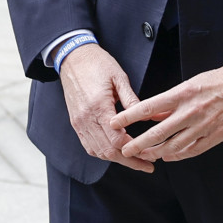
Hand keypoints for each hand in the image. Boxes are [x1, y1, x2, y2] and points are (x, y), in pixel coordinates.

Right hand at [59, 43, 148, 171]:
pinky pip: (88, 145)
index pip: (118, 138)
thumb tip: (149, 118)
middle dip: (129, 161)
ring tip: (134, 162)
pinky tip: (116, 154)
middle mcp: (86, 118)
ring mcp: (79, 122)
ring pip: (97, 151)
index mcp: (99, 106)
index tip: (150, 154)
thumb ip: (133, 100)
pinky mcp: (75, 122)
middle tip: (147, 165)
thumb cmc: (98, 64)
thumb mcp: (120, 77)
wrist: (73, 57)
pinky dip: (102, 153)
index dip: (135, 149)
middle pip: (108, 150)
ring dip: (116, 160)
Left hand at [109, 57, 222, 164]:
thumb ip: (173, 101)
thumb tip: (154, 113)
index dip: (129, 117)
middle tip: (124, 150)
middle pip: (157, 133)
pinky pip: (193, 150)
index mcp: (183, 94)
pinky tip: (170, 158)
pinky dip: (179, 156)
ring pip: (174, 146)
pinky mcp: (217, 136)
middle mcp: (190, 111)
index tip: (114, 123)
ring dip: (157, 153)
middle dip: (138, 144)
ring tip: (146, 156)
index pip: (148, 107)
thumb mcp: (194, 83)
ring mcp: (204, 126)